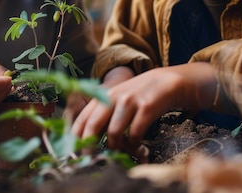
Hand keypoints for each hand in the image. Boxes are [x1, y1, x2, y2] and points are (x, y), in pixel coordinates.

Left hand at [71, 62, 216, 153]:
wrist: (166, 82)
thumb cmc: (138, 95)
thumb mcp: (117, 99)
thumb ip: (102, 115)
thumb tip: (87, 139)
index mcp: (103, 96)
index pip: (82, 118)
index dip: (75, 137)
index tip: (75, 151)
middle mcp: (113, 97)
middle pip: (93, 125)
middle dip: (89, 146)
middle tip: (91, 159)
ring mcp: (129, 101)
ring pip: (113, 132)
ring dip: (115, 146)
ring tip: (120, 150)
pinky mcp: (146, 107)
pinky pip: (135, 133)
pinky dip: (133, 143)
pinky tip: (136, 144)